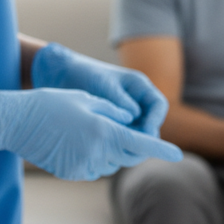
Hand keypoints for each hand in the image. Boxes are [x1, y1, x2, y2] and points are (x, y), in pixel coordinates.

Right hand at [0, 87, 182, 180]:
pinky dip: (95, 159)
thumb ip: (114, 112)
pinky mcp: (71, 173)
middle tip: (125, 131)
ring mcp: (83, 166)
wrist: (17, 122)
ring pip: (111, 163)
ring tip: (91, 131)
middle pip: (129, 157)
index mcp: (104, 131)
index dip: (162, 149)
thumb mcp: (87, 100)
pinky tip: (78, 143)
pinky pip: (94, 169)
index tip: (177, 153)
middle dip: (134, 147)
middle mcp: (97, 152)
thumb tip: (130, 121)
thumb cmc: (51, 104)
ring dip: (112, 151)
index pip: (142, 144)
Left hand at [31, 43, 168, 135]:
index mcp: (140, 87)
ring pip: (138, 132)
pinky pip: (123, 135)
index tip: (146, 132)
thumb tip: (134, 116)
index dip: (155, 120)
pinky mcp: (115, 123)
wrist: (65, 76)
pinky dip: (119, 142)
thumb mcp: (104, 84)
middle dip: (144, 135)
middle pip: (151, 123)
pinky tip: (108, 148)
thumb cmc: (87, 74)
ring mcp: (127, 113)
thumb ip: (120, 100)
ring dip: (131, 141)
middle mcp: (137, 101)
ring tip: (118, 149)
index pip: (159, 106)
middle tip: (132, 146)